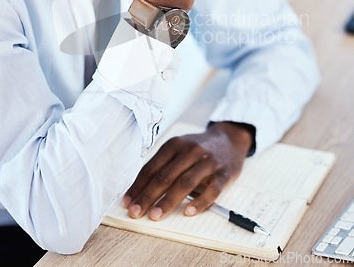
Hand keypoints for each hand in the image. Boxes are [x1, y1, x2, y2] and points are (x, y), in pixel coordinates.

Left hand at [122, 122, 253, 220]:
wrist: (228, 139)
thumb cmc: (198, 148)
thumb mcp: (179, 149)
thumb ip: (163, 165)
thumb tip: (139, 190)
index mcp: (174, 144)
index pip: (152, 167)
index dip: (138, 186)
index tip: (127, 202)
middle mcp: (190, 151)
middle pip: (165, 176)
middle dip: (148, 196)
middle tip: (136, 212)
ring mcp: (208, 162)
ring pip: (185, 182)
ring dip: (168, 201)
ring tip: (155, 215)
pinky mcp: (224, 174)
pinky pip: (211, 190)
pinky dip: (199, 202)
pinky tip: (188, 212)